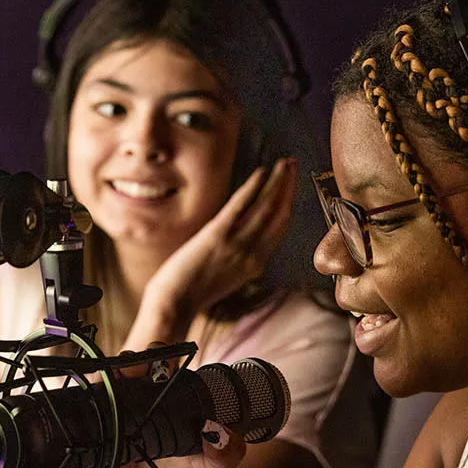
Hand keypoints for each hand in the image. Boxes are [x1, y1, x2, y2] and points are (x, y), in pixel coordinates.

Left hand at [143, 158, 295, 324]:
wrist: (174, 305)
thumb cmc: (195, 293)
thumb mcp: (228, 277)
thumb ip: (241, 258)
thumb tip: (244, 241)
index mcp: (257, 263)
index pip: (280, 227)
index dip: (289, 202)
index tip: (292, 184)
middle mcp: (253, 253)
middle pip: (279, 213)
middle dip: (289, 186)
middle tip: (293, 164)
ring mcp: (237, 244)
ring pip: (265, 206)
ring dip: (278, 181)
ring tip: (285, 162)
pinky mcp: (218, 236)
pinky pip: (241, 206)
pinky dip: (254, 187)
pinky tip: (262, 172)